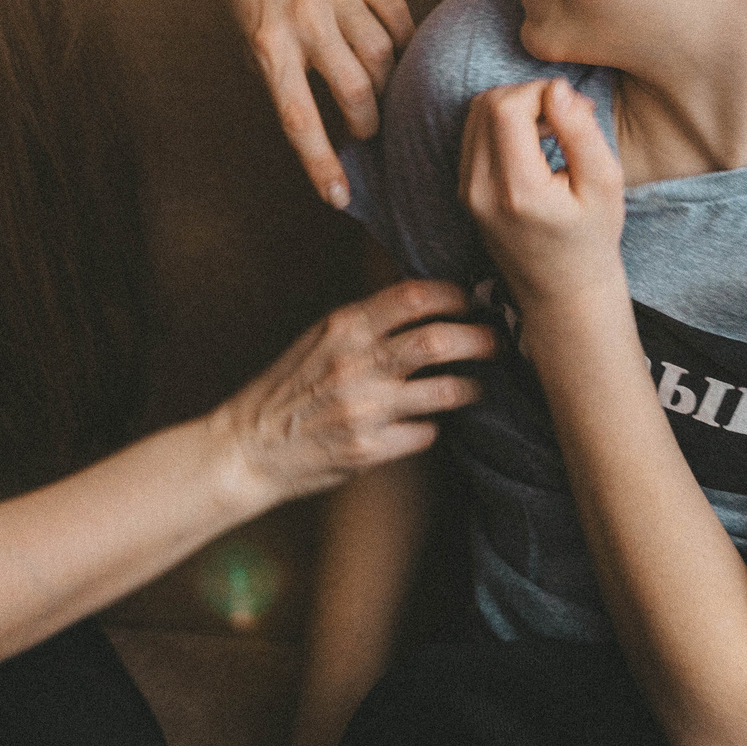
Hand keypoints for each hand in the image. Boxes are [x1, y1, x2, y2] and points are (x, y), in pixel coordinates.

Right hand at [211, 279, 494, 510]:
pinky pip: (426, 433)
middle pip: (439, 340)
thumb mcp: (319, 338)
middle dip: (480, 339)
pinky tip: (424, 423)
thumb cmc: (289, 388)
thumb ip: (366, 321)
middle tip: (496, 342)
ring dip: (471, 387)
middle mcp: (356, 364)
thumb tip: (425, 301)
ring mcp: (365, 409)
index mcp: (343, 327)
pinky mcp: (370, 450)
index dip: (454, 295)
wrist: (250, 446)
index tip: (470, 300)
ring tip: (475, 386)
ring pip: (445, 391)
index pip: (413, 297)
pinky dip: (432, 426)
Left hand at [215, 0, 413, 209]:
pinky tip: (395, 54)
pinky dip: (402, 45)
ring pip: (384, 59)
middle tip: (366, 132)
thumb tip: (317, 126)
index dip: (319, 162)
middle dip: (367, 124)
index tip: (339, 197)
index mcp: (268, 43)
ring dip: (388, 88)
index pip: (298, 117)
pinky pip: (398, 21)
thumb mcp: (248, 36)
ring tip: (382, 96)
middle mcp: (305, 21)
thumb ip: (282, 76)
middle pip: (357, 91)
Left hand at [459, 80, 627, 316]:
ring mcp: (467, 191)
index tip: (572, 109)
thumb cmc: (591, 239)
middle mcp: (480, 189)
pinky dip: (502, 124)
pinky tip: (533, 143)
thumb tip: (556, 88)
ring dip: (514, 107)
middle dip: (527, 95)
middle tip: (565, 116)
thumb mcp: (605, 184)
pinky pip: (473, 134)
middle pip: (486, 105)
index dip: (540, 91)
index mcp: (517, 189)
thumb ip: (581, 132)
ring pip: (475, 114)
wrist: (561, 292)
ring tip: (552, 128)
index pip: (506, 107)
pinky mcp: (464, 189)